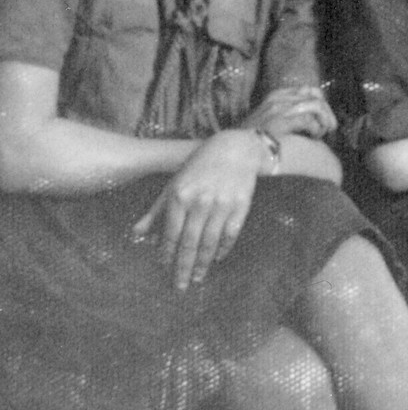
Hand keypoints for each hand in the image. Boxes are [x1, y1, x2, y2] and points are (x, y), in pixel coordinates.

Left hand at [132, 129, 264, 288]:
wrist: (235, 148)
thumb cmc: (200, 167)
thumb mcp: (174, 185)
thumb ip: (156, 210)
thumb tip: (137, 235)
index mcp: (180, 196)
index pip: (171, 233)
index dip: (167, 254)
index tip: (164, 269)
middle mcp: (201, 201)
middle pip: (190, 242)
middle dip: (183, 267)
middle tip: (179, 287)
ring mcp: (222, 203)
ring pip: (210, 241)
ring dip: (203, 263)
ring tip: (197, 278)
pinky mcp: (241, 204)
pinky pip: (231, 233)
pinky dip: (224, 248)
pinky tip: (218, 259)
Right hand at [241, 85, 335, 139]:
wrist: (236, 149)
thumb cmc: (252, 140)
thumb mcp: (269, 120)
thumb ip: (288, 115)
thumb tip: (313, 119)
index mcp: (276, 95)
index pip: (309, 90)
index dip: (321, 103)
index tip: (324, 117)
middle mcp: (280, 98)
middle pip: (316, 96)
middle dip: (327, 112)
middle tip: (330, 127)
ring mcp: (281, 108)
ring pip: (317, 106)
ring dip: (324, 121)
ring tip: (321, 134)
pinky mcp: (282, 120)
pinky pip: (310, 121)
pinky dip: (317, 130)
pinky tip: (313, 138)